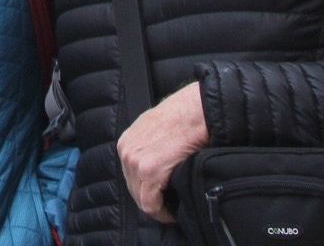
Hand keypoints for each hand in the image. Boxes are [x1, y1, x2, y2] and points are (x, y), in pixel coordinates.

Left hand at [116, 82, 208, 222]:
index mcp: (127, 143)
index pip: (131, 177)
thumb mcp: (157, 130)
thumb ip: (150, 148)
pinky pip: (150, 203)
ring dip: (158, 206)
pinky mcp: (150, 170)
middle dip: (151, 201)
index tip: (160, 200)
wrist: (196, 110)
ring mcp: (136, 162)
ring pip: (141, 199)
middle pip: (134, 190)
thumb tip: (158, 166)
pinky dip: (162, 212)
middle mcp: (127, 152)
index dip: (146, 192)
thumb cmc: (183, 118)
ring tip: (172, 208)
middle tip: (169, 207)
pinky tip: (173, 212)